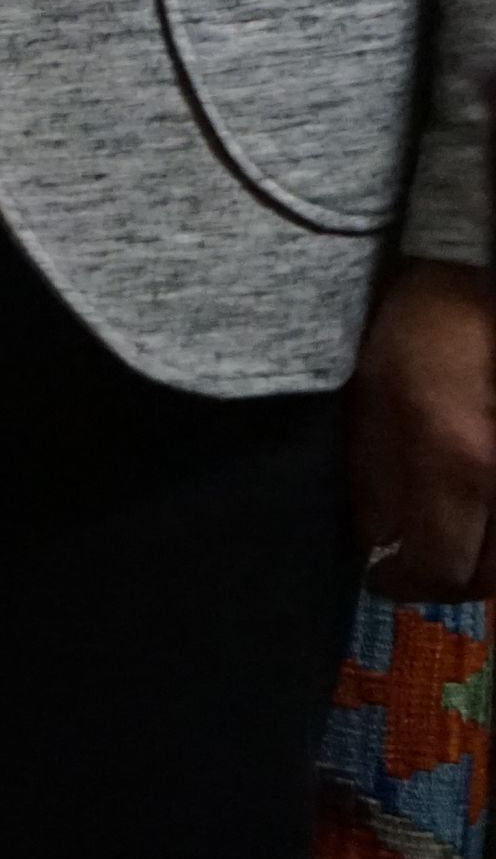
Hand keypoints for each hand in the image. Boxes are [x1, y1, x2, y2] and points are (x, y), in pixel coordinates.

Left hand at [353, 257, 495, 598]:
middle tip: (418, 571)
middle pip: (491, 578)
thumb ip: (376, 477)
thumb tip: (378, 546)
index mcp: (458, 457)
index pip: (437, 564)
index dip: (403, 583)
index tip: (380, 576)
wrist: (486, 273)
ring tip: (455, 551)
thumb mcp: (374, 396)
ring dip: (486, 568)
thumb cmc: (420, 327)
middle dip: (448, 584)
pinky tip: (484, 526)